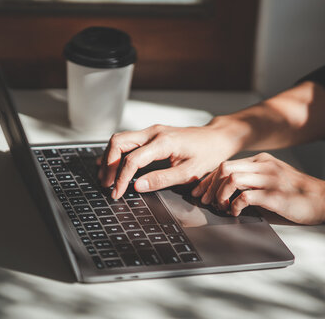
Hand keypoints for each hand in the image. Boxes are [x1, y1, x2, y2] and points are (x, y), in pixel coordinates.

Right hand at [98, 122, 238, 198]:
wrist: (217, 138)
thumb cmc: (208, 154)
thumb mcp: (189, 172)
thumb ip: (162, 180)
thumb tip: (139, 187)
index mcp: (164, 142)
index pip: (132, 160)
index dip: (121, 178)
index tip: (117, 193)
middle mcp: (154, 132)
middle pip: (118, 142)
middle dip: (109, 165)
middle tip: (107, 184)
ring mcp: (152, 130)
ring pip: (120, 139)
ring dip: (110, 158)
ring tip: (108, 178)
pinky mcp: (152, 133)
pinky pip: (127, 139)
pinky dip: (117, 152)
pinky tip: (113, 165)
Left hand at [191, 152, 324, 224]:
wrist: (324, 198)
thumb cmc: (298, 192)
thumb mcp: (274, 177)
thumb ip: (254, 178)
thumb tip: (226, 189)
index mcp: (262, 161)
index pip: (226, 164)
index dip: (209, 179)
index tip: (201, 191)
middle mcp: (264, 166)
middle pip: (224, 168)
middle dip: (209, 186)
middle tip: (206, 201)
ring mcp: (269, 179)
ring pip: (231, 179)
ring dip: (220, 195)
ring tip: (221, 207)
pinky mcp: (274, 195)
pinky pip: (244, 196)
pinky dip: (234, 205)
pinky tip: (235, 212)